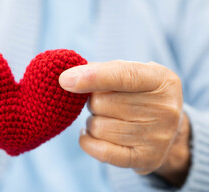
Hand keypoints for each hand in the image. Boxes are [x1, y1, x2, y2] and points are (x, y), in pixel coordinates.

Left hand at [59, 60, 189, 185]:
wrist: (163, 124)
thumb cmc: (136, 91)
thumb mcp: (127, 72)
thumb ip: (100, 70)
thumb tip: (68, 78)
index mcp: (161, 80)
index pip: (122, 76)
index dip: (92, 77)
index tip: (64, 80)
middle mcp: (165, 109)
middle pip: (103, 103)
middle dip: (92, 101)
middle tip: (102, 101)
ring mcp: (158, 137)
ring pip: (98, 127)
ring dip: (92, 121)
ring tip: (105, 117)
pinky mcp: (146, 159)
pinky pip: (100, 151)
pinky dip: (87, 141)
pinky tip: (91, 134)